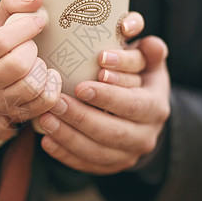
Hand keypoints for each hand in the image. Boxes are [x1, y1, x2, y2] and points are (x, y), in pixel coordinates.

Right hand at [0, 0, 61, 127]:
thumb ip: (13, 2)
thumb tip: (38, 0)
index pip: (1, 41)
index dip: (26, 27)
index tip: (38, 22)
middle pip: (18, 65)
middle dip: (33, 51)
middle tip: (33, 47)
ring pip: (33, 86)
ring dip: (42, 70)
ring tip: (38, 63)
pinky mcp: (17, 116)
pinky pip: (45, 102)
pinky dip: (53, 87)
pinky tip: (48, 78)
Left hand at [38, 12, 170, 173]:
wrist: (142, 113)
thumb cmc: (138, 78)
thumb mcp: (148, 61)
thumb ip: (146, 49)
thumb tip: (140, 34)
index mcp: (156, 106)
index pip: (133, 104)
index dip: (108, 97)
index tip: (81, 85)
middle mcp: (146, 135)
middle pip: (114, 132)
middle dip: (82, 118)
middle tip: (55, 102)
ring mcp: (128, 155)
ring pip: (98, 152)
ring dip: (69, 137)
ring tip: (45, 119)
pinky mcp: (112, 165)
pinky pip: (88, 165)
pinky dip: (66, 155)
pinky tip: (47, 142)